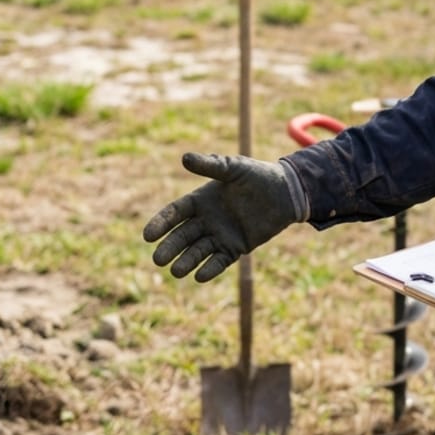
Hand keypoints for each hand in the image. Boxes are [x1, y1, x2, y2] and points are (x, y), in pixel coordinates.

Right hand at [143, 153, 299, 281]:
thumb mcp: (234, 168)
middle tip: (157, 259)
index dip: (161, 223)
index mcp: (201, 200)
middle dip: (170, 248)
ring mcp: (220, 235)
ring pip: (198, 251)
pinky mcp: (236, 248)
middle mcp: (206, 220)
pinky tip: (200, 276)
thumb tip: (184, 157)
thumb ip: (211, 166)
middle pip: (182, 236)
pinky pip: (220, 261)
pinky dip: (210, 269)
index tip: (148, 235)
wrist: (287, 192)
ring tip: (176, 271)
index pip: (175, 213)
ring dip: (186, 261)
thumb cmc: (258, 176)